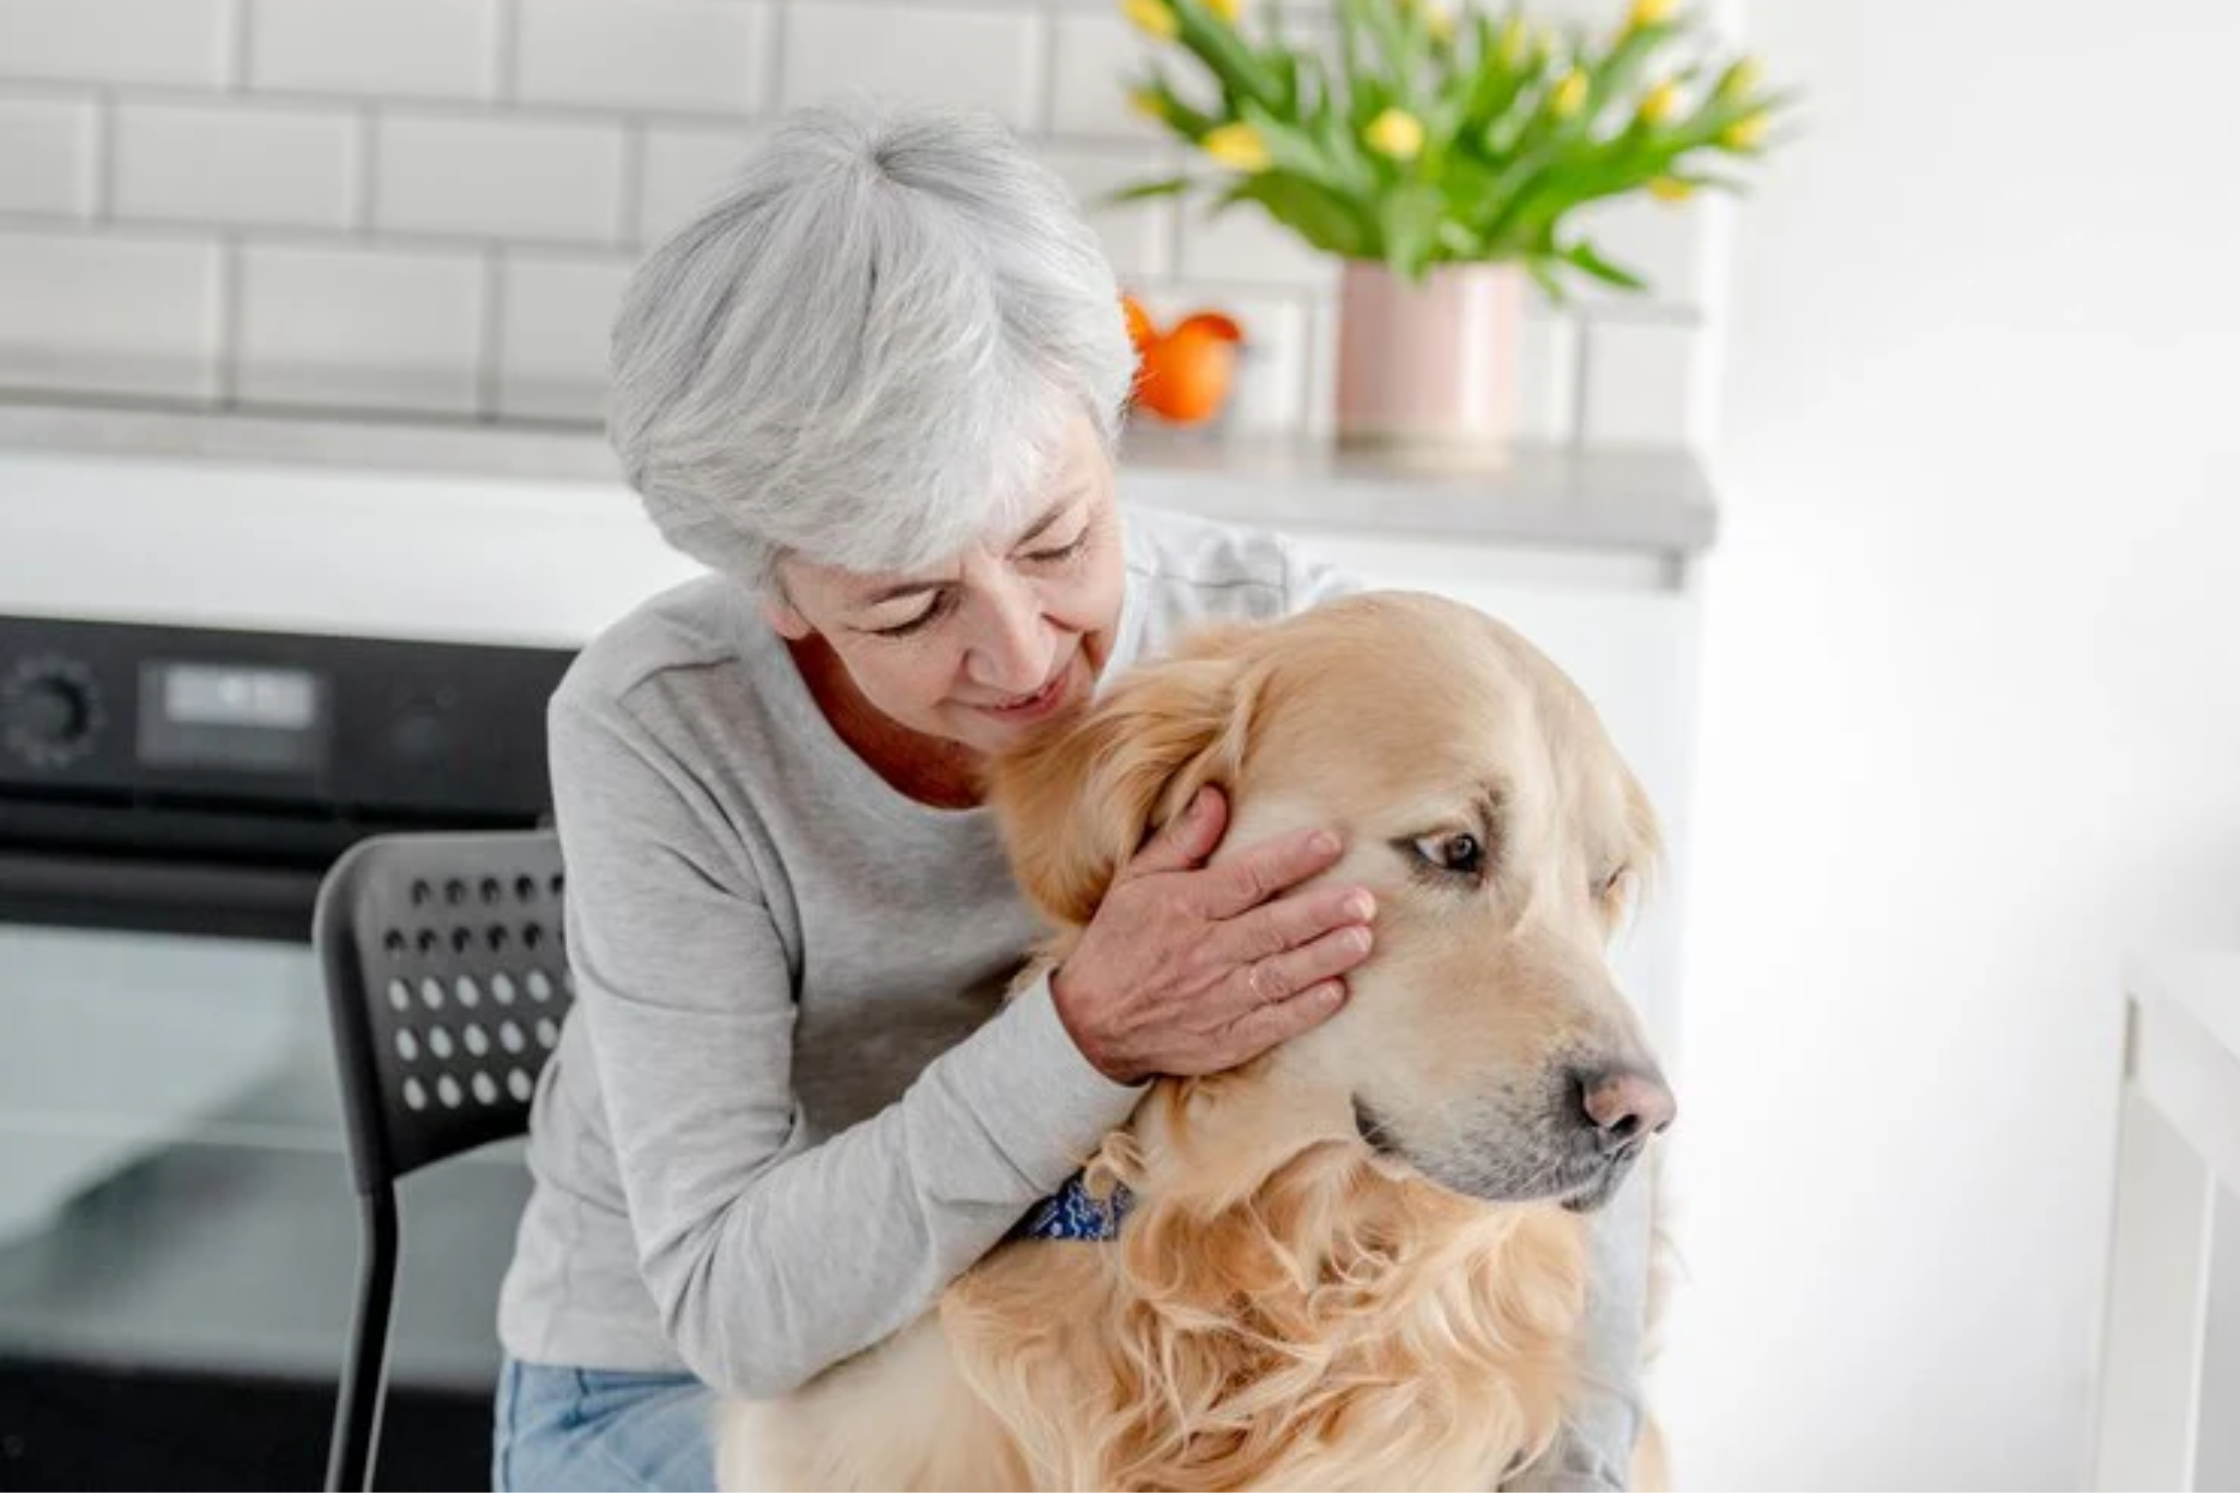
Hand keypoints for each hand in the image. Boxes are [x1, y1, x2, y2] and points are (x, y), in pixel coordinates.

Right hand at [1050, 785, 1375, 1084]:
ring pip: (1278, 975)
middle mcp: (1203, 952)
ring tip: (1362, 940)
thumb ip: (1182, 840)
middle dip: (1322, 912)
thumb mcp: (1136, 881)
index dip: (1290, 859)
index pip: (1246, 879)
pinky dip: (1304, 1010)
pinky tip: (1335, 992)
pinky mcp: (1223, 1039)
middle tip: (1364, 899)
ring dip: (1323, 958)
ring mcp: (1214, 999)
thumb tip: (1217, 795)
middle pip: (1272, 928)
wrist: (1090, 1023)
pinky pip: (1270, 1024)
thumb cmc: (1120, 941)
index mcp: (1184, 907)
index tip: (1330, 842)